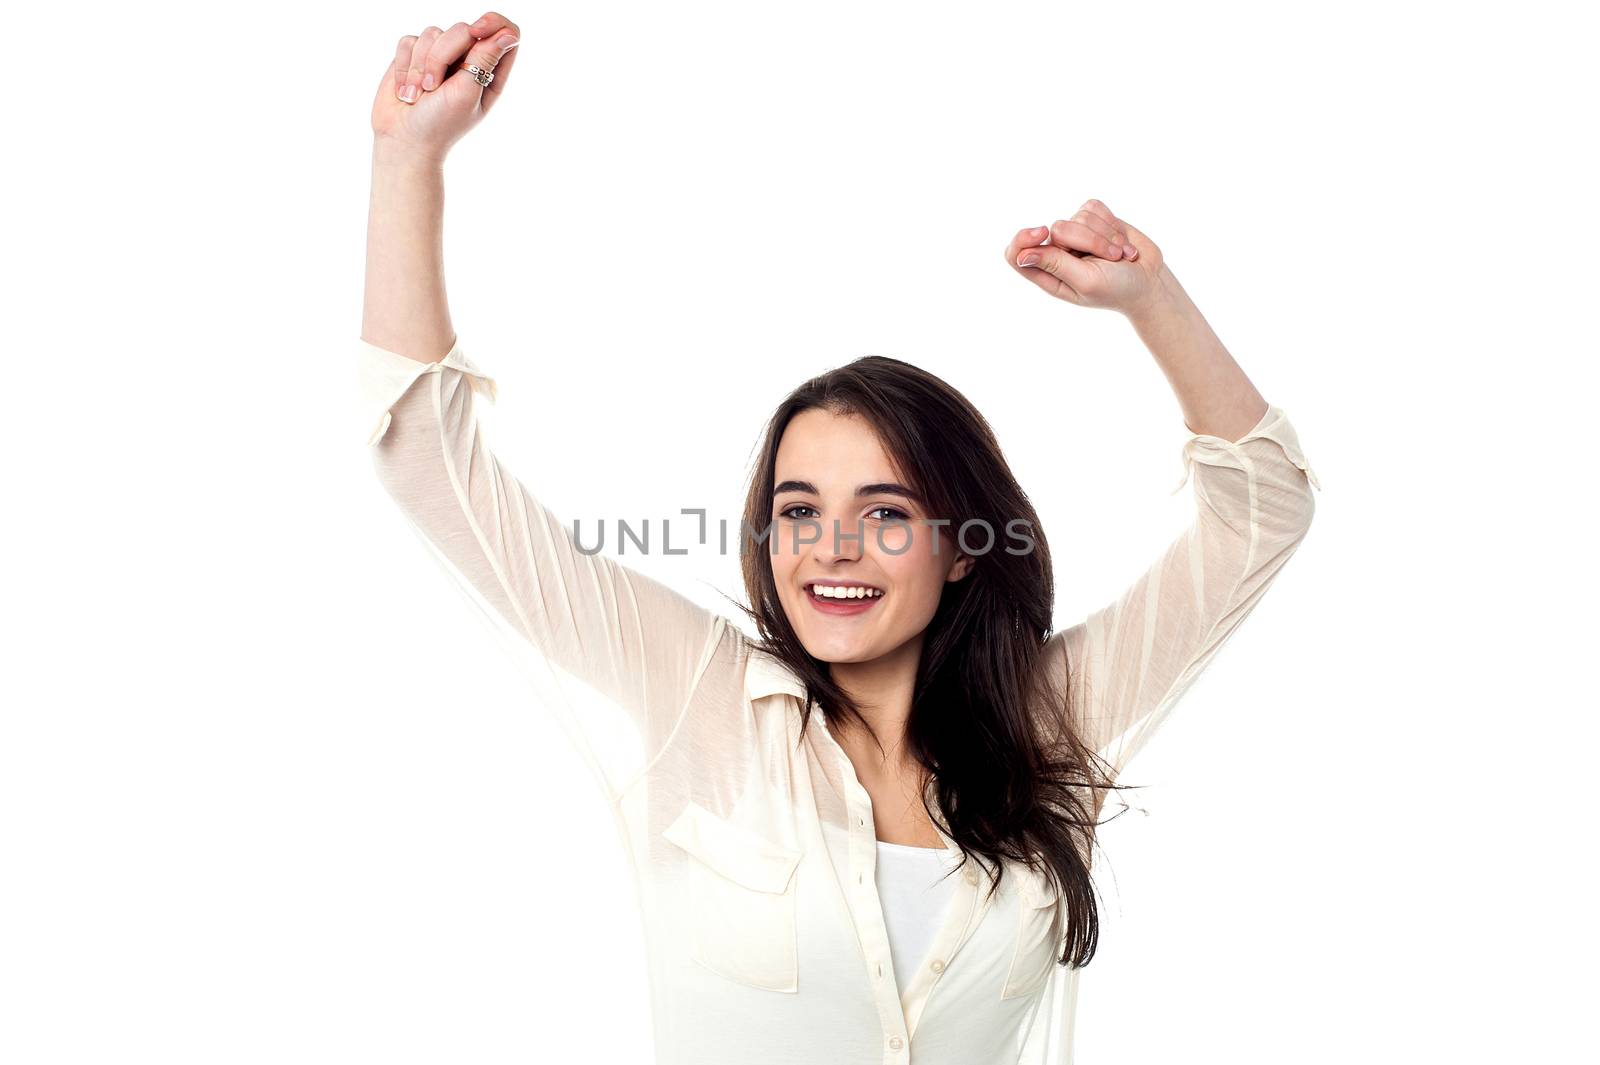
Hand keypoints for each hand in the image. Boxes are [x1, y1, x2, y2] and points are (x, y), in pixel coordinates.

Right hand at [369, 11, 522, 165]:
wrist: (403, 139)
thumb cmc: (441, 124)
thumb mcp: (467, 93)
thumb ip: (485, 59)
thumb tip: (508, 34)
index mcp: (490, 72)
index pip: (504, 32)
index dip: (493, 23)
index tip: (476, 30)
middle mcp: (467, 60)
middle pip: (463, 29)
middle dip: (442, 56)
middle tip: (433, 87)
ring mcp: (440, 56)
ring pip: (432, 33)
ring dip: (420, 66)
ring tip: (419, 94)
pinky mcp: (414, 55)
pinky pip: (409, 40)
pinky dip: (405, 66)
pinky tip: (406, 90)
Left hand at [1004, 199, 1165, 314]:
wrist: (1150, 280)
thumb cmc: (1117, 289)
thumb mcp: (1087, 281)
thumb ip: (1056, 265)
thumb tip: (1023, 255)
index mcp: (1048, 273)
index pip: (1016, 253)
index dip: (1023, 238)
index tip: (1044, 232)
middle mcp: (1058, 252)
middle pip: (1057, 229)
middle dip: (1090, 241)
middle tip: (1111, 260)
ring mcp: (1076, 233)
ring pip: (1080, 217)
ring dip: (1106, 236)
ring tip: (1119, 256)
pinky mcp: (1094, 219)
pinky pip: (1094, 207)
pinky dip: (1112, 224)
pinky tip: (1122, 243)